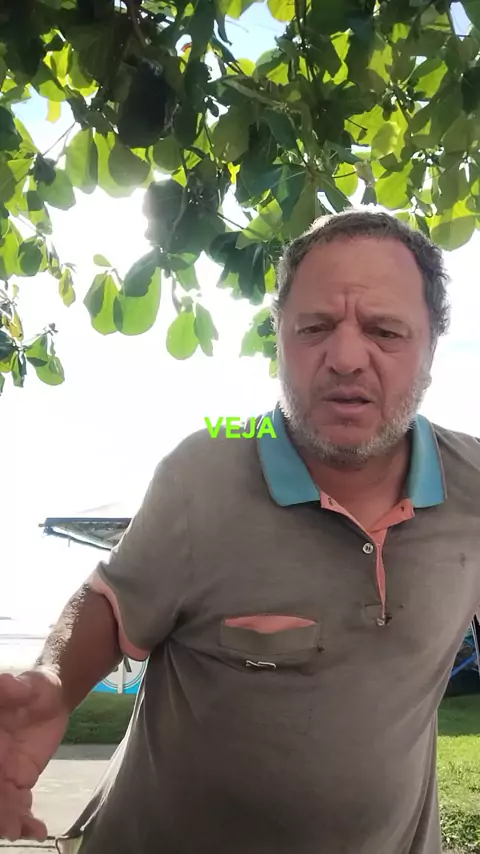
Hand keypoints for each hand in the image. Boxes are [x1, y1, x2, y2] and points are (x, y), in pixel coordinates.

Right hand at [0, 667, 68, 840]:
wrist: (54, 697)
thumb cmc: (36, 687)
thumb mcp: (28, 683)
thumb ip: (13, 687)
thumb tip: (6, 682)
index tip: (1, 798)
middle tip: (10, 826)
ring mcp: (3, 773)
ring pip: (1, 802)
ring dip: (8, 820)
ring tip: (23, 830)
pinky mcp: (19, 781)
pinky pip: (18, 805)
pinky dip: (25, 820)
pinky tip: (37, 830)